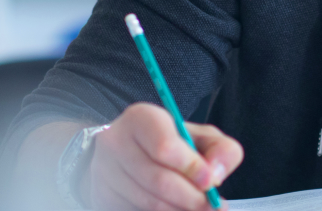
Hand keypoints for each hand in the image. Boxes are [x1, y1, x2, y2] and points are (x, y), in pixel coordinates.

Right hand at [83, 103, 244, 210]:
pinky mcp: (101, 196)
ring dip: (179, 210)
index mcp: (140, 119)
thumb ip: (220, 149)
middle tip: (211, 205)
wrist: (127, 152)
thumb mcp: (200, 136)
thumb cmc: (171, 143)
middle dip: (192, 198)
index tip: (211, 182)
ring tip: (196, 207)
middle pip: (159, 180)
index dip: (192, 168)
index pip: (165, 147)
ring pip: (148, 202)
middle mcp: (115, 142)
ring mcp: (103, 172)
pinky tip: (175, 208)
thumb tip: (215, 175)